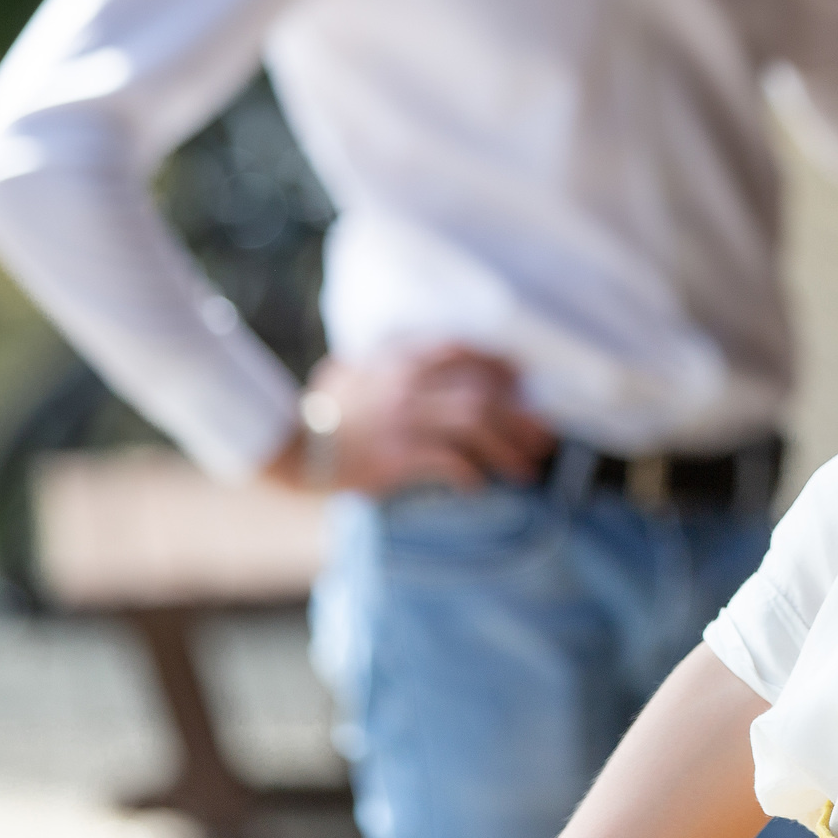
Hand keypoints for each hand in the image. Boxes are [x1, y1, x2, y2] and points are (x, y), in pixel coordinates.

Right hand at [264, 345, 555, 495]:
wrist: (293, 447)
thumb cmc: (331, 410)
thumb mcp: (362, 368)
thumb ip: (399, 358)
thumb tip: (449, 357)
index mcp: (403, 358)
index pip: (468, 353)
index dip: (504, 369)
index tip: (526, 387)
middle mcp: (408, 383)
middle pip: (483, 393)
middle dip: (521, 417)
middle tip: (544, 439)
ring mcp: (403, 418)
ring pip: (475, 424)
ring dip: (509, 448)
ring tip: (528, 469)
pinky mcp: (396, 455)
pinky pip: (449, 460)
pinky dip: (471, 473)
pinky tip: (481, 485)